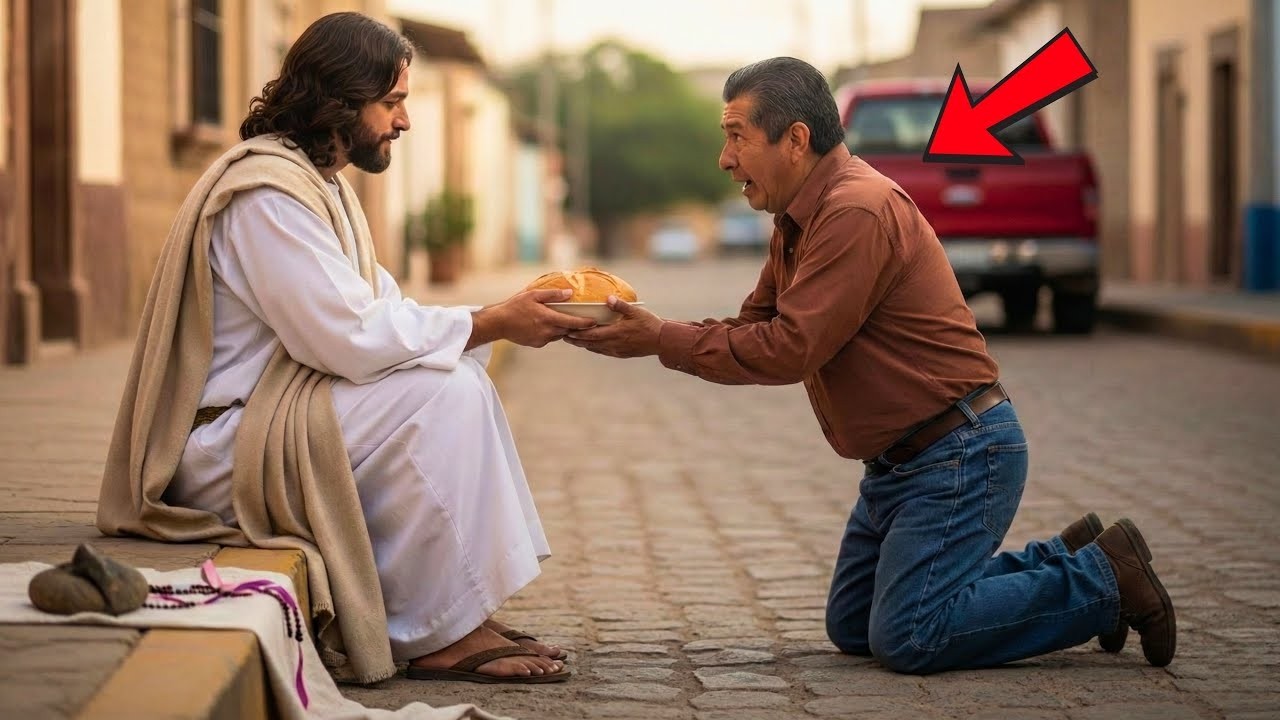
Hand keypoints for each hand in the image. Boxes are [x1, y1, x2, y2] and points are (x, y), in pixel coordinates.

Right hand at [470, 288, 597, 349]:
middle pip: (568, 330)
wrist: (498, 323)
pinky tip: (545, 325)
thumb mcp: (533, 295)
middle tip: (583, 319)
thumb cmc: (515, 306)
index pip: (572, 323)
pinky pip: (549, 338)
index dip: (585, 323)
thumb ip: (552, 295)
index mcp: (547, 318)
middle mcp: (546, 331)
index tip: (595, 322)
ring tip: (563, 319)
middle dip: (576, 326)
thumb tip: (570, 293)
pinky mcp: (537, 344)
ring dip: (562, 329)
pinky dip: (551, 332)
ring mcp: (542, 340)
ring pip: (559, 335)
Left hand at [564, 296, 663, 357]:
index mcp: (616, 332)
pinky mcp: (620, 353)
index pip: (592, 334)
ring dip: (583, 345)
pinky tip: (590, 345)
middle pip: (590, 343)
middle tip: (563, 336)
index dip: (578, 333)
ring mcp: (617, 350)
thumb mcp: (636, 312)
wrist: (661, 341)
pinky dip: (594, 348)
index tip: (567, 330)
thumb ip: (621, 305)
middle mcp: (614, 343)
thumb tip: (608, 298)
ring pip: (595, 349)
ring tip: (573, 340)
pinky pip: (603, 351)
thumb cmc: (649, 324)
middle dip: (576, 340)